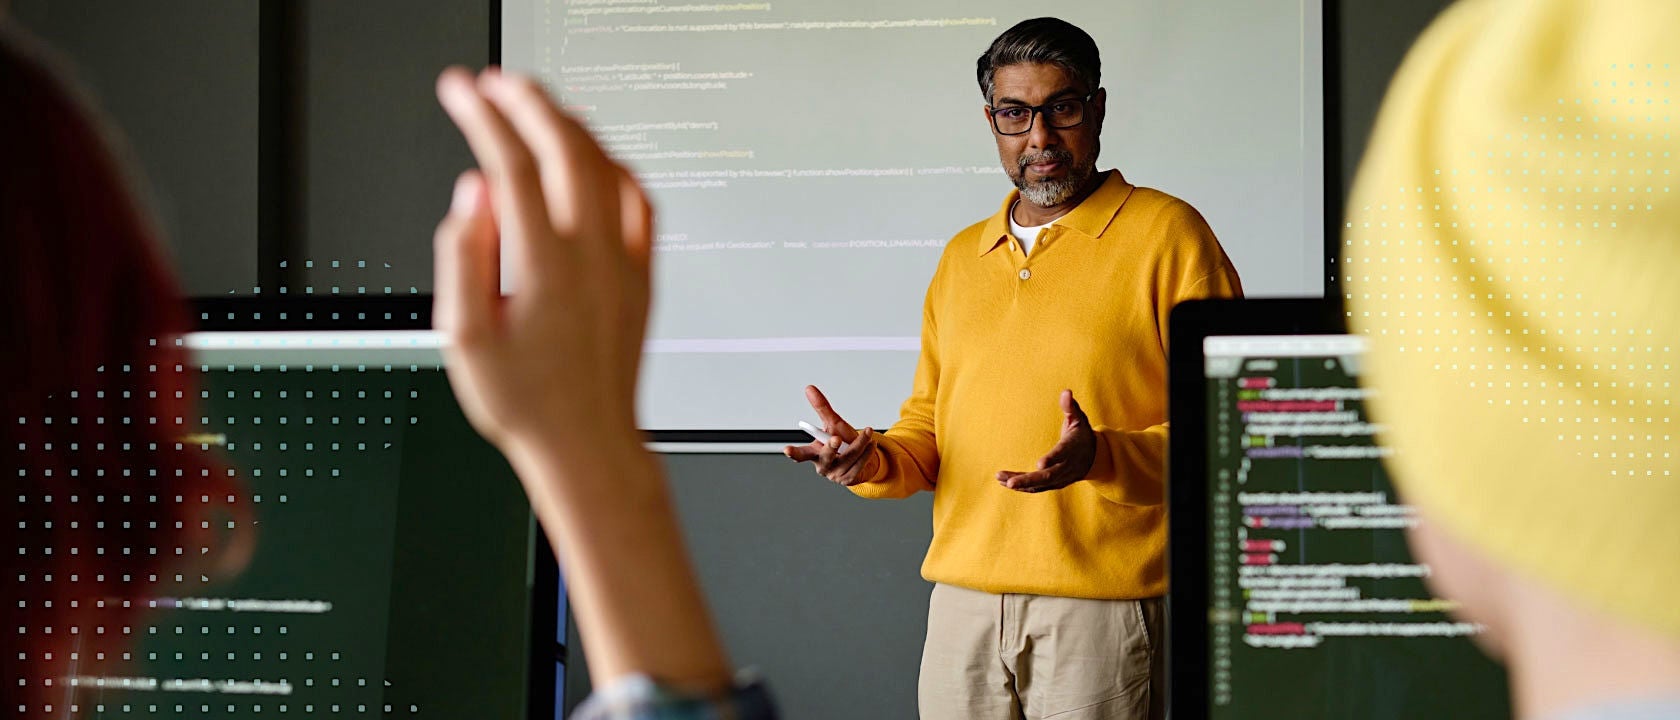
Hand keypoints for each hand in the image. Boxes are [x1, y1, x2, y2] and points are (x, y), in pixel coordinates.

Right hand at [432, 68, 651, 462]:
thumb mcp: (464, 339)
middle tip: (494, 82)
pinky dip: (613, 164)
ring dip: (570, 124)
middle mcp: (594, 256)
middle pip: (567, 148)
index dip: (483, 117)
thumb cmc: (526, 402)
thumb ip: (463, 258)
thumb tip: (473, 195)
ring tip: (534, 105)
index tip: (459, 91)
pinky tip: (593, 158)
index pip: (514, 167)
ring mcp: (626, 262)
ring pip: (608, 167)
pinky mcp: (643, 274)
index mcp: (546, 267)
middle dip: (528, 101)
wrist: (588, 443)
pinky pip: (640, 200)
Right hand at [783, 385, 878, 485]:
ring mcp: (836, 474)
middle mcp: (822, 465)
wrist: (861, 457)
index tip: (787, 450)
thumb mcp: (832, 423)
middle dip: (830, 447)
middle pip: (825, 457)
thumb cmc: (843, 441)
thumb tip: (809, 388)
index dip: (793, 453)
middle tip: (836, 438)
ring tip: (868, 432)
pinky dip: (867, 452)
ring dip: (860, 443)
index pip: (801, 454)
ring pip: (848, 457)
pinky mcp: (849, 479)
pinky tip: (871, 444)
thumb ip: (821, 407)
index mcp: (814, 453)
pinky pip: (859, 464)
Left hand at [998, 389, 1095, 492]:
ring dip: (1020, 483)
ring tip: (1000, 478)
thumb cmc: (1081, 434)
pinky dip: (1023, 487)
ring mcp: (1061, 478)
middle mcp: (1067, 466)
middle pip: (1048, 476)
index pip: (1062, 454)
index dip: (1052, 459)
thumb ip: (1070, 407)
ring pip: (1040, 485)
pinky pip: (1038, 488)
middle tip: (1009, 482)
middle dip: (1028, 480)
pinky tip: (1005, 482)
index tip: (1039, 464)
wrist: (1094, 457)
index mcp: (1072, 448)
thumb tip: (1066, 392)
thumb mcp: (1079, 418)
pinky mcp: (1055, 484)